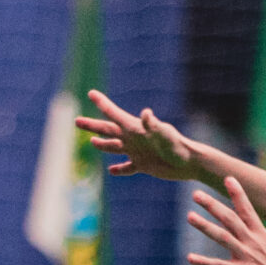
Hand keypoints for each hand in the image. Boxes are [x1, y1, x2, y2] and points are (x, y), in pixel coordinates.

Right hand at [77, 90, 206, 180]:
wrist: (189, 162)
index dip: (102, 103)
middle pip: (108, 130)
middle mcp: (134, 138)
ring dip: (103, 144)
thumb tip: (145, 113)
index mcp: (135, 128)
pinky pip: (127, 167)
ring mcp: (137, 152)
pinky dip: (119, 169)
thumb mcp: (164, 133)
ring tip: (93, 142)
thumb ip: (153, 124)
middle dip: (92, 125)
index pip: (114, 114)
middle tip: (76, 120)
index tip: (91, 93)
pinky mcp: (143, 165)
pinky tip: (112, 170)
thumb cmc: (178, 146)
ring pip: (114, 147)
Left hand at [187, 178, 265, 264]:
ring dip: (205, 226)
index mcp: (263, 235)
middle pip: (230, 218)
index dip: (237, 193)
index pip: (248, 209)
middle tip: (196, 194)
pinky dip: (204, 262)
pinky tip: (190, 258)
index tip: (228, 178)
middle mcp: (253, 242)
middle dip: (213, 205)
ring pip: (222, 237)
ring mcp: (247, 256)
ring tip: (189, 216)